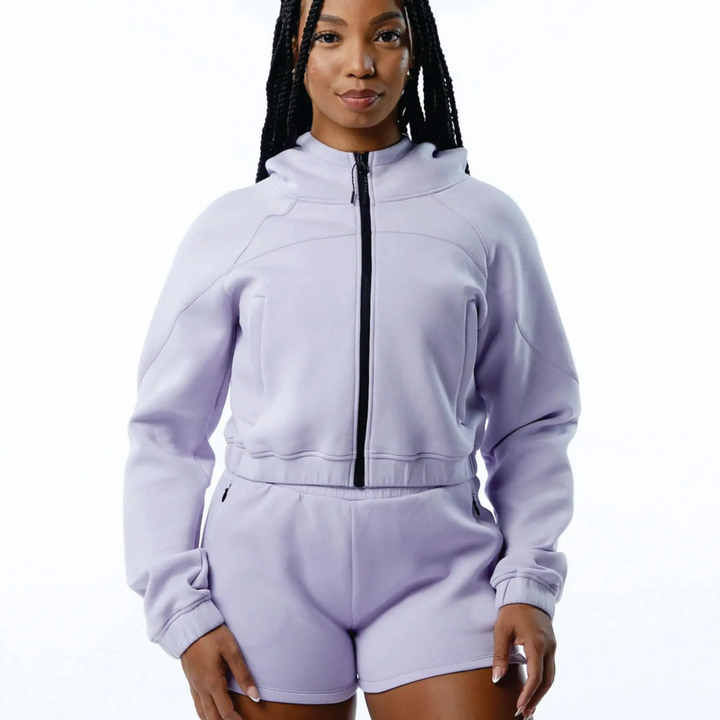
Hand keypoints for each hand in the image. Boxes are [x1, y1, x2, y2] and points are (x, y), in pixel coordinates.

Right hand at [180, 624, 260, 718]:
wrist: (189, 625)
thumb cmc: (212, 634)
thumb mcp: (232, 650)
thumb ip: (243, 674)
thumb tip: (255, 696)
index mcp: (212, 682)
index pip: (225, 712)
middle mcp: (201, 688)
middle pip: (212, 717)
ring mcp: (194, 685)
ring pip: (202, 713)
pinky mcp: (190, 680)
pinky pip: (196, 704)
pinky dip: (204, 713)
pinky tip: (210, 712)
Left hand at [491, 603, 555, 718]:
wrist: (527, 593)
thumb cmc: (512, 611)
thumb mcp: (502, 630)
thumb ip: (500, 655)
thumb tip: (496, 679)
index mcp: (537, 643)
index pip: (536, 675)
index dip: (528, 694)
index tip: (518, 707)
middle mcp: (549, 647)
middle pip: (547, 681)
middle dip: (536, 699)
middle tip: (523, 713)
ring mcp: (552, 647)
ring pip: (551, 676)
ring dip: (540, 693)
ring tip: (528, 707)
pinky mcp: (551, 646)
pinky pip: (550, 668)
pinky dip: (542, 682)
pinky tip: (533, 691)